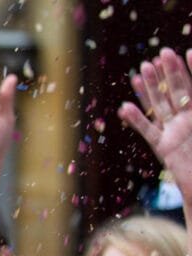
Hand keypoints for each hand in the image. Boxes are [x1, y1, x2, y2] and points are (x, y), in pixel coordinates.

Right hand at [119, 47, 191, 194]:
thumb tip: (186, 87)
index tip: (186, 52)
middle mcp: (189, 121)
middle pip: (177, 92)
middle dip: (168, 73)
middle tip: (161, 54)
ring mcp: (175, 132)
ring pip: (160, 106)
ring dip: (149, 89)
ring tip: (140, 71)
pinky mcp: (163, 147)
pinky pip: (147, 131)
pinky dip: (136, 119)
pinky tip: (125, 107)